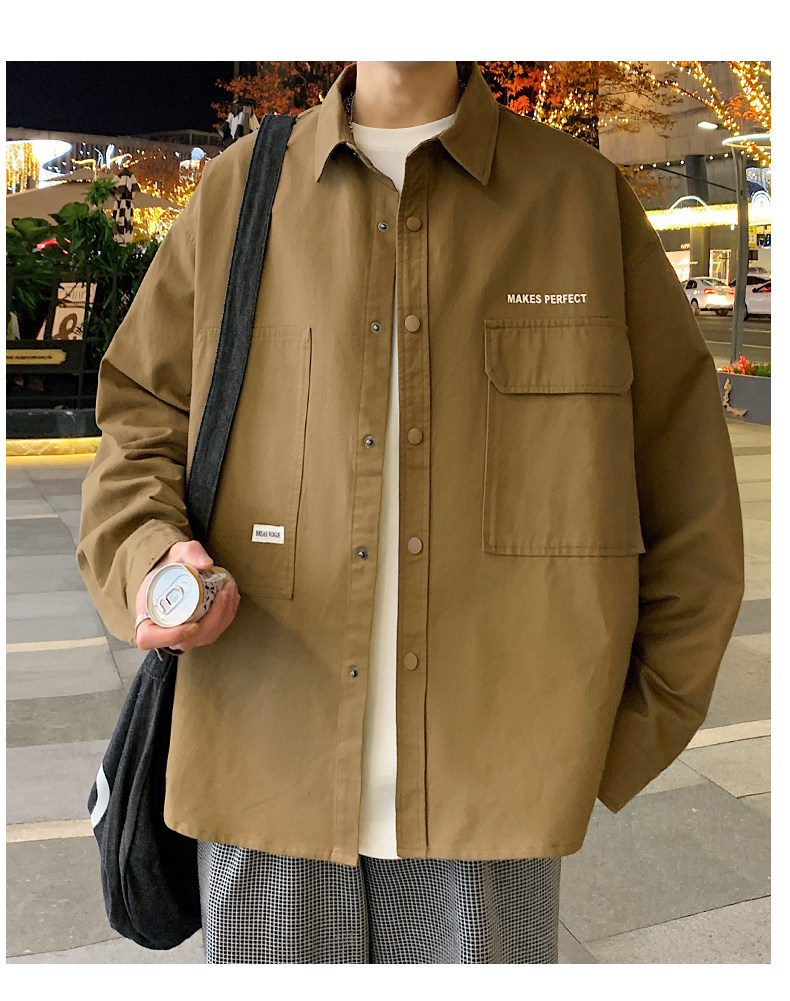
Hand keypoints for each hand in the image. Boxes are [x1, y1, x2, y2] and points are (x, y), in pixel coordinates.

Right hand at [134, 539, 239, 653]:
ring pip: (204, 637)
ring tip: (230, 590)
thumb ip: (190, 553)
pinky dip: (226, 616)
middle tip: (224, 593)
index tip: (193, 625)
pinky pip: (213, 631)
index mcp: (146, 616)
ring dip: (223, 616)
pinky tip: (232, 597)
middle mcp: (162, 631)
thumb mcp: (177, 552)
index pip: (149, 638)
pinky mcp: (198, 633)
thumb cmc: (171, 566)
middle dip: (212, 619)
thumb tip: (207, 565)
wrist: (175, 572)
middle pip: (186, 640)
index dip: (171, 636)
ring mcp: (182, 635)